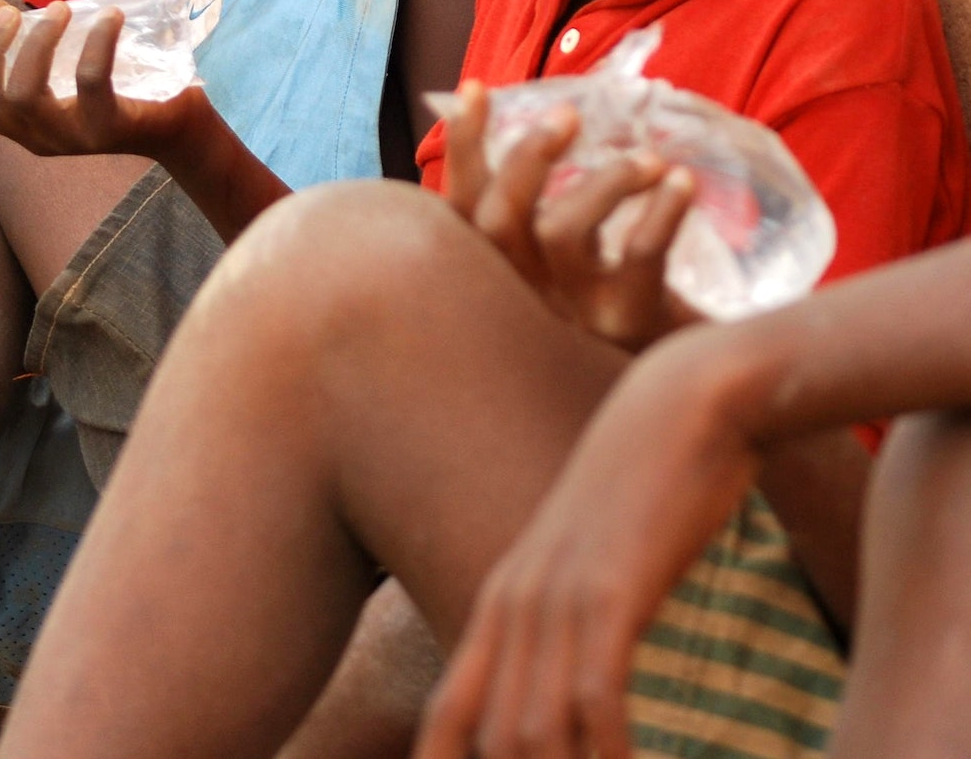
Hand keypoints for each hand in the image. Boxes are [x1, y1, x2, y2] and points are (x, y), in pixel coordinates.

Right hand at [0, 2, 209, 160]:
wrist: (177, 130)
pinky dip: (96, 42)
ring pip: (26, 95)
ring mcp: (69, 138)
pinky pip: (90, 82)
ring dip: (36, 43)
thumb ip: (24, 45)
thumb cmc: (114, 91)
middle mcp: (34, 137)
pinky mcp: (108, 129)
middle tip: (9, 12)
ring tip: (58, 8)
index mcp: (15, 125)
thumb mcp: (61, 69)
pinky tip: (109, 15)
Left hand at [414, 333, 763, 758]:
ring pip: (534, 732)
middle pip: (486, 740)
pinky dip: (608, 749)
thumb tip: (574, 677)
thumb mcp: (591, 561)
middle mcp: (511, 607)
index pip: (447, 719)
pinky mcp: (609, 593)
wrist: (681, 405)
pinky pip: (594, 699)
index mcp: (498, 604)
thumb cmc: (646, 488)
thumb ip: (572, 618)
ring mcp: (555, 599)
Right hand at [443, 82, 699, 352]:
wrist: (691, 393)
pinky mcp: (630, 326)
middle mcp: (523, 299)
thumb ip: (546, 218)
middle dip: (526, 158)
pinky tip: (682, 182)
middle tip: (569, 114)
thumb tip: (545, 127)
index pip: (460, 211)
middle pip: (497, 222)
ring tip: (650, 158)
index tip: (475, 88)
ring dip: (605, 182)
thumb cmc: (625, 317)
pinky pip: (638, 259)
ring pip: (562, 234)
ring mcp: (574, 317)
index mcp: (501, 277)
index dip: (463, 149)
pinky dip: (659, 213)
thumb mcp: (572, 272)